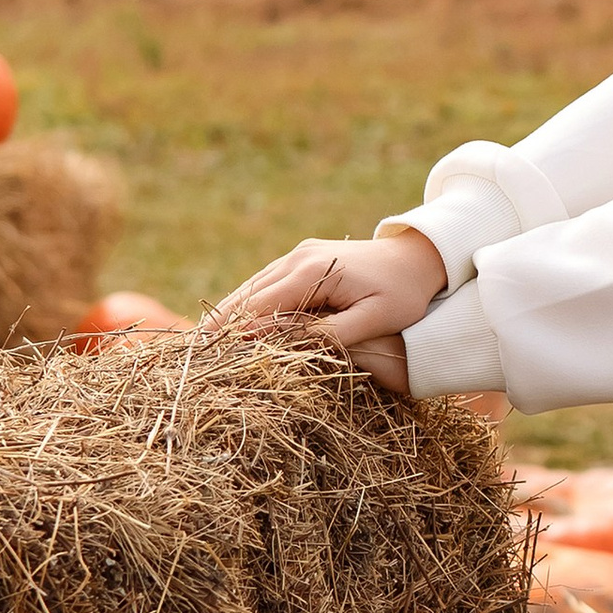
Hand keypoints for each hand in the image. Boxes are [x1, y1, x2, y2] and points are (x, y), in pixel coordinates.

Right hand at [210, 231, 446, 395]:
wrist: (420, 255)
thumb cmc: (404, 293)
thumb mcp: (375, 318)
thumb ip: (331, 333)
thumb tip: (288, 346)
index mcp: (313, 272)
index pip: (262, 308)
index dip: (236, 334)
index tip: (212, 358)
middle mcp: (298, 257)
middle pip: (248, 295)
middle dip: (220, 323)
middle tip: (192, 353)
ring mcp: (298, 254)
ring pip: (252, 287)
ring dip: (228, 312)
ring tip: (202, 341)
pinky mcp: (303, 256)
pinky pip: (267, 282)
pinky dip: (247, 302)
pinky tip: (231, 323)